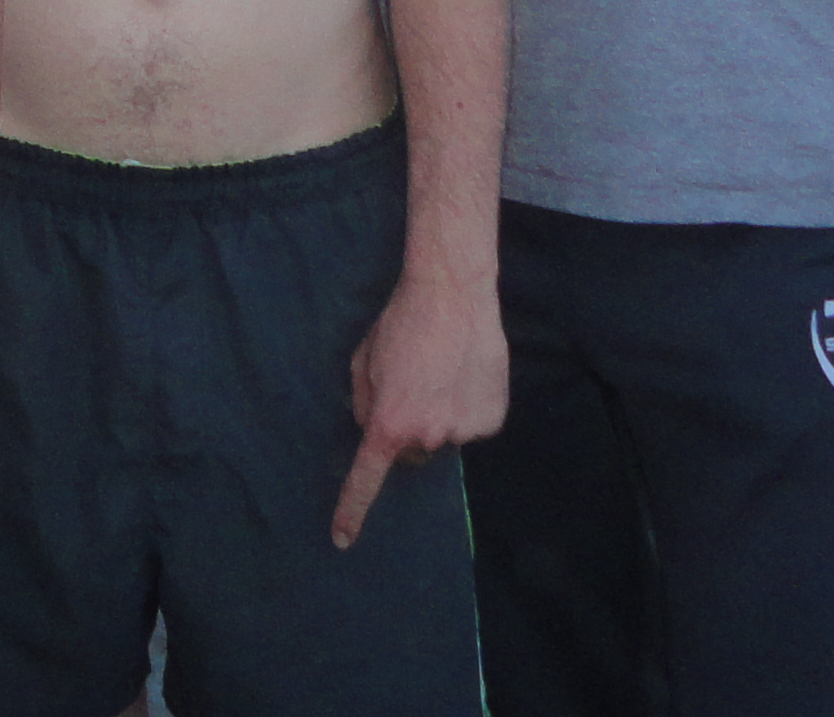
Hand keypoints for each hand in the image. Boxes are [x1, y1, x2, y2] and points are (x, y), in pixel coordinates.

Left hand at [335, 263, 505, 547]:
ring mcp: (464, 431)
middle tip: (414, 386)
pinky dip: (469, 406)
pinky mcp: (492, 420)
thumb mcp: (363, 361)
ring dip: (440, 414)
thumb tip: (372, 429)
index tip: (341, 540)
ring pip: (445, 436)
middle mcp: (427, 437)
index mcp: (388, 424)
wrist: (452, 293)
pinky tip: (467, 373)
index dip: (352, 511)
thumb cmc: (400, 321)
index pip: (366, 479)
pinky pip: (473, 424)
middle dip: (408, 428)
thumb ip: (363, 403)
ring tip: (443, 371)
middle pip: (412, 449)